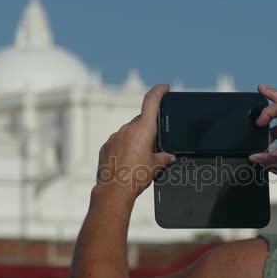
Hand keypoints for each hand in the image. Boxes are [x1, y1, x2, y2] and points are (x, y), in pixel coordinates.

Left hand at [95, 84, 176, 200]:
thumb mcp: (156, 166)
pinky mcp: (106, 146)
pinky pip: (118, 142)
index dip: (159, 91)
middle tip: (154, 145)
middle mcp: (128, 128)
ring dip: (135, 140)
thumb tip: (170, 156)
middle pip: (141, 121)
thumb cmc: (136, 176)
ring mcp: (115, 136)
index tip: (164, 87)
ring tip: (140, 159)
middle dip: (148, 129)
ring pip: (129, 132)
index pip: (151, 101)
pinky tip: (128, 162)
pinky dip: (124, 148)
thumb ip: (164, 157)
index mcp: (143, 128)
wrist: (115, 190)